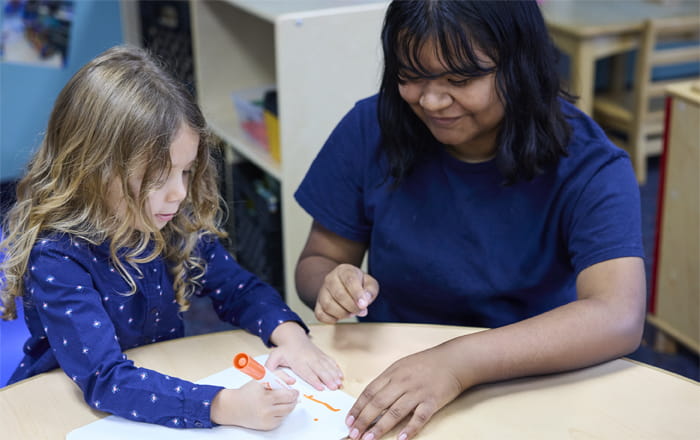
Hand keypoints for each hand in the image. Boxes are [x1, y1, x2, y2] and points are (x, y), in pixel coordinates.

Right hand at [210, 382, 298, 429]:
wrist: (234, 407)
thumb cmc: (248, 392)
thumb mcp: (262, 378)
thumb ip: (279, 375)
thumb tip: (293, 381)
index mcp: (265, 395)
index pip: (288, 395)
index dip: (293, 392)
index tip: (294, 390)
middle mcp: (266, 408)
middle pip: (290, 405)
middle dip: (293, 399)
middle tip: (292, 395)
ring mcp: (267, 418)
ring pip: (287, 412)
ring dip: (288, 406)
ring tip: (282, 401)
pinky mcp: (267, 426)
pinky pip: (281, 419)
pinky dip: (281, 414)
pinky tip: (274, 408)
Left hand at [269, 322, 343, 389]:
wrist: (293, 338)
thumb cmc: (284, 350)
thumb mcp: (274, 357)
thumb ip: (270, 367)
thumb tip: (273, 377)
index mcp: (298, 361)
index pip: (307, 372)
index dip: (314, 380)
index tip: (321, 387)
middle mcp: (309, 358)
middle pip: (320, 370)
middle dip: (328, 379)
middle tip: (334, 387)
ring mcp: (316, 356)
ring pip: (327, 366)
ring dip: (334, 375)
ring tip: (339, 383)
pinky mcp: (322, 355)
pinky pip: (330, 362)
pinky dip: (336, 368)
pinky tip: (340, 375)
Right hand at [315, 264, 378, 322]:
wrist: (342, 285)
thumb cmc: (358, 285)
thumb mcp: (369, 283)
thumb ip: (370, 290)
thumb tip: (365, 300)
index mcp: (344, 270)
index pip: (349, 280)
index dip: (357, 294)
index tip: (364, 305)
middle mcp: (330, 279)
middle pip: (339, 295)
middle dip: (352, 307)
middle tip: (361, 311)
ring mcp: (322, 291)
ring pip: (328, 306)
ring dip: (343, 314)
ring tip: (351, 313)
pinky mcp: (318, 304)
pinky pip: (320, 315)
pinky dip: (331, 320)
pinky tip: (340, 316)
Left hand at [345, 348, 462, 439]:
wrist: (453, 360)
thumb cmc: (426, 364)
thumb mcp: (401, 366)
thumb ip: (387, 382)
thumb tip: (370, 400)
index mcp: (392, 373)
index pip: (369, 392)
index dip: (357, 407)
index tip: (349, 421)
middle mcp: (402, 382)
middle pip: (378, 403)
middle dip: (363, 420)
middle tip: (353, 434)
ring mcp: (417, 392)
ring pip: (395, 412)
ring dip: (380, 427)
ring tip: (368, 439)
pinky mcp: (432, 401)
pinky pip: (419, 417)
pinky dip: (410, 429)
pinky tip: (401, 439)